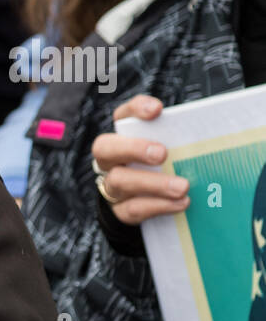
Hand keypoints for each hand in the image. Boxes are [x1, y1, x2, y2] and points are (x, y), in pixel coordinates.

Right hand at [92, 95, 188, 225]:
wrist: (145, 205)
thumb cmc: (164, 170)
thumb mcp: (172, 150)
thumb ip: (182, 140)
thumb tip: (215, 133)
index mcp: (124, 138)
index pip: (123, 116)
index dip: (136, 110)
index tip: (157, 110)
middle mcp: (111, 160)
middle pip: (106, 148)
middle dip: (133, 149)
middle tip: (162, 154)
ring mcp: (111, 186)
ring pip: (120, 181)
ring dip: (153, 183)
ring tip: (182, 187)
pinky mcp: (119, 211)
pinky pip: (133, 208)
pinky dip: (158, 206)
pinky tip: (180, 203)